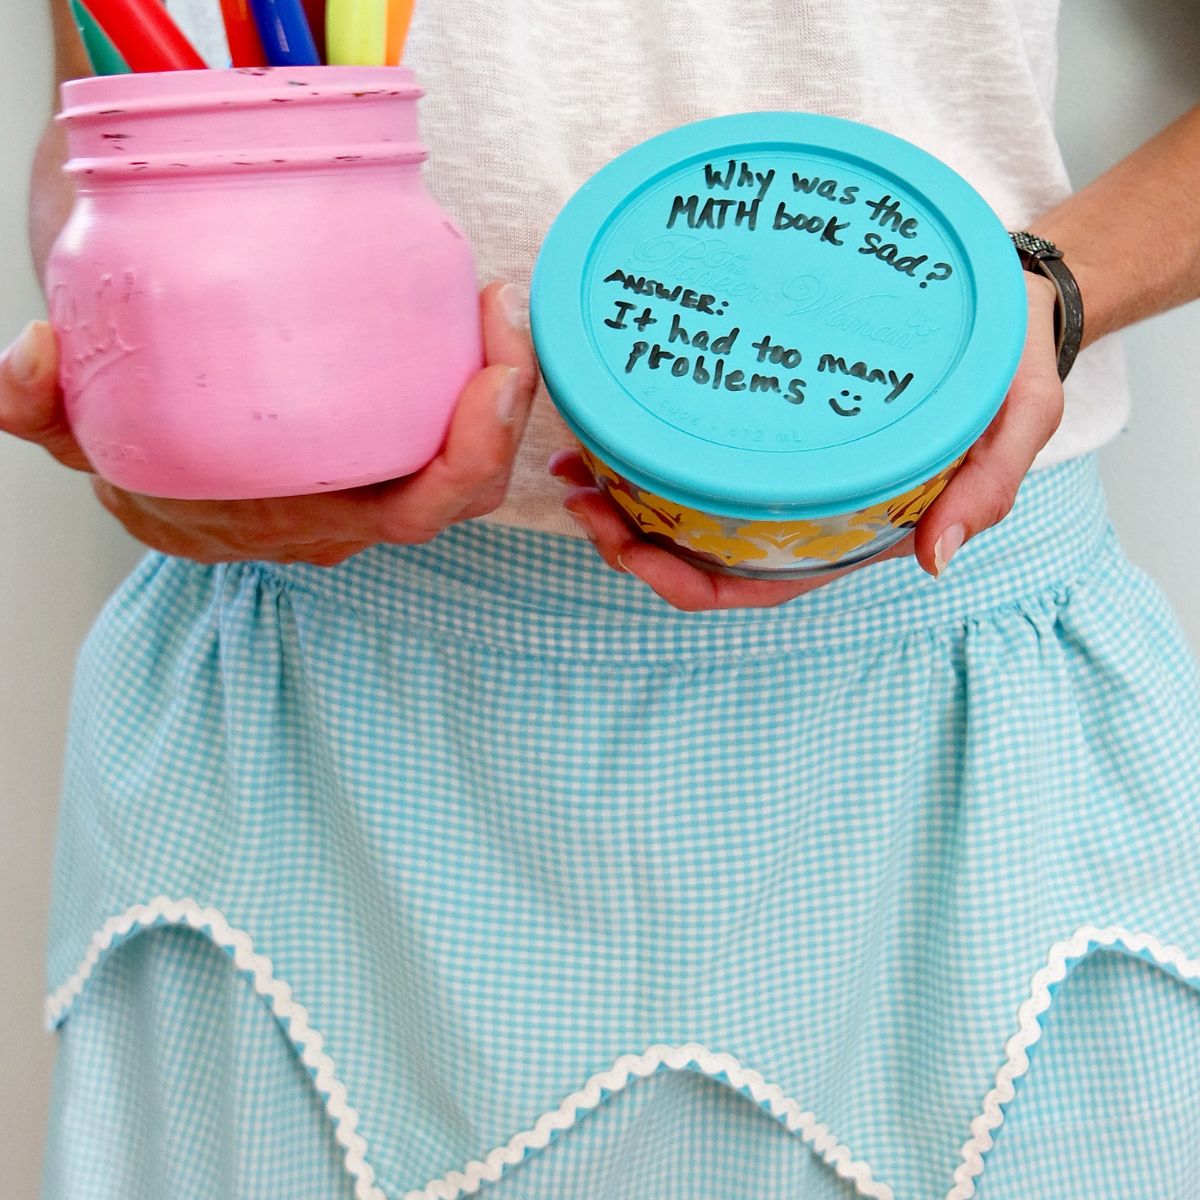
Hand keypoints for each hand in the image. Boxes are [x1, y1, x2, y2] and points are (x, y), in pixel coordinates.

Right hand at [0, 282, 536, 565]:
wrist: (150, 479)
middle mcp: (351, 515)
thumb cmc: (138, 454)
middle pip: (466, 487)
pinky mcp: (379, 453)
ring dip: (500, 391)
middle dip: (508, 406)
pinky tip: (468, 318)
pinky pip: (446, 436)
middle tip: (504, 307)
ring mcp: (370, 489)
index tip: (494, 369)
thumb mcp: (76, 431)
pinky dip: (472, 387)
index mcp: (301, 519)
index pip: (413, 510)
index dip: (471, 453)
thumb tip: (28, 357)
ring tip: (497, 303)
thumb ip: (38, 407)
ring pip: (469, 464)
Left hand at [552, 274, 1062, 610]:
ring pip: (683, 507)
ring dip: (621, 495)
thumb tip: (935, 560)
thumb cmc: (1006, 367)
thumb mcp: (1017, 420)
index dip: (681, 583)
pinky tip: (609, 419)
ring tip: (573, 458)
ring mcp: (779, 473)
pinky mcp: (768, 428)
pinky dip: (645, 446)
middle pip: (696, 554)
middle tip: (576, 491)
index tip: (627, 548)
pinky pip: (695, 451)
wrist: (1002, 304)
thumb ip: (986, 488)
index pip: (750, 585)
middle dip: (627, 540)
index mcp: (846, 532)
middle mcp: (801, 513)